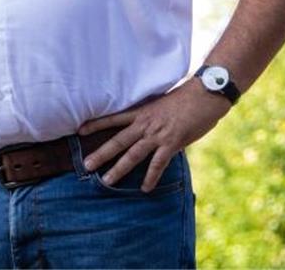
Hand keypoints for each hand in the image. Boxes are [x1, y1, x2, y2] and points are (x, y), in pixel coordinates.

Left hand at [77, 79, 229, 191]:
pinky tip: (145, 189)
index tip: (78, 130)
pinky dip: (151, 177)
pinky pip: (158, 164)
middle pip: (118, 140)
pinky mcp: (172, 143)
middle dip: (101, 153)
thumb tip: (147, 127)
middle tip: (86, 165)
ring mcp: (157, 134)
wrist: (205, 94)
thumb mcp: (162, 104)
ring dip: (119, 169)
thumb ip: (152, 117)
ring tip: (106, 181)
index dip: (95, 124)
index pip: (113, 118)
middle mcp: (145, 124)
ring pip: (133, 154)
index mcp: (141, 112)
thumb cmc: (186, 98)